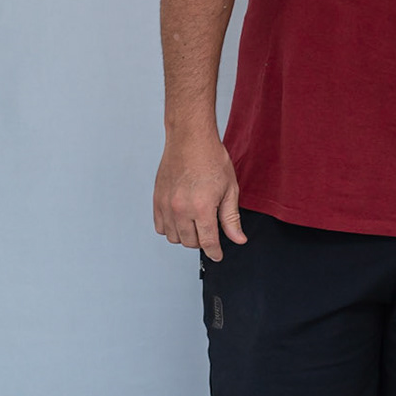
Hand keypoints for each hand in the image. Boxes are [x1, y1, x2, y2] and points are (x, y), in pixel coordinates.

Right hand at [153, 129, 245, 258]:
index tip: (218, 255)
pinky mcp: (157, 200)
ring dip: (186, 237)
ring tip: (197, 225)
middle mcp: (181, 209)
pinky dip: (170, 229)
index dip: (215, 252)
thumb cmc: (212, 160)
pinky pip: (160, 226)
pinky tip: (181, 221)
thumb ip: (231, 218)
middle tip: (211, 231)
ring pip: (173, 237)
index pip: (207, 242)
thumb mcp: (230, 190)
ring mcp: (166, 205)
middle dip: (202, 242)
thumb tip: (238, 239)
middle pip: (190, 242)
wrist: (190, 141)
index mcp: (202, 208)